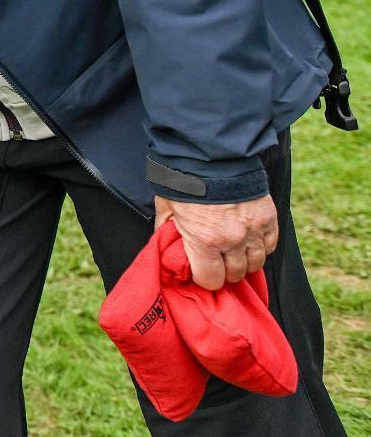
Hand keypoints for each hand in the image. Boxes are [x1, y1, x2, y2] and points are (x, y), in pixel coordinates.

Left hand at [154, 194, 279, 289]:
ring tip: (234, 254)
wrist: (213, 156)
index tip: (202, 271)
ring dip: (244, 262)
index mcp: (204, 240)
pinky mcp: (269, 219)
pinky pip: (270, 246)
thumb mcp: (166, 208)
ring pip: (256, 263)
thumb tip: (166, 245)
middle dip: (225, 272)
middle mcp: (232, 240)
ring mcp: (253, 230)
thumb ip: (168, 230)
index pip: (211, 280)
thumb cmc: (185, 182)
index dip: (204, 278)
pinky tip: (249, 241)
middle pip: (235, 274)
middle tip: (218, 262)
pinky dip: (261, 247)